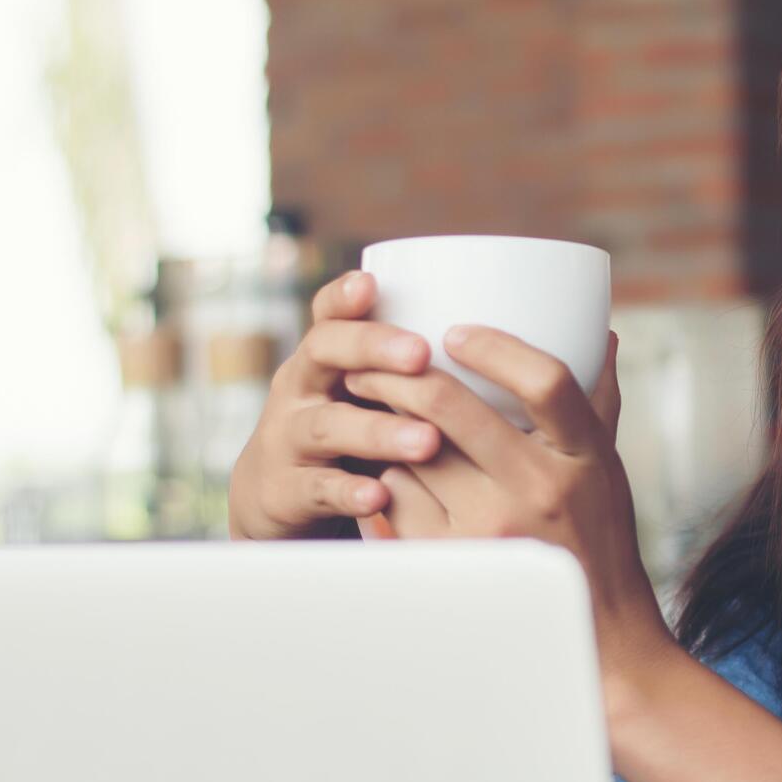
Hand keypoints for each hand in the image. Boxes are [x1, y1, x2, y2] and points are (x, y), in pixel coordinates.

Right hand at [225, 270, 446, 540]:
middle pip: (324, 352)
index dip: (344, 297)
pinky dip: (349, 492)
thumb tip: (500, 342)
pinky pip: (319, 488)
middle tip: (420, 354)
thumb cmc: (347, 429)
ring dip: (378, 431)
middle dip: (372, 348)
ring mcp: (289, 438)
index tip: (371, 284)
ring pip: (328, 425)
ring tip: (427, 440)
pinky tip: (380, 498)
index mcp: (323, 357)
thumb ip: (410, 366)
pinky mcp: (289, 490)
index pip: (328, 315)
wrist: (281, 495)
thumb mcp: (367, 389)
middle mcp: (300, 387)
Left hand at [343, 324, 684, 706]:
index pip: (545, 380)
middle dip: (396, 373)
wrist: (599, 640)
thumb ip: (599, 403)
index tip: (457, 331)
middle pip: (449, 407)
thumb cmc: (601, 543)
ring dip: (379, 424)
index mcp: (584, 456)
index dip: (496, 347)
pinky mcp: (452, 561)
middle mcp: (538, 490)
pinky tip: (379, 469)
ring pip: (409, 452)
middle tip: (371, 361)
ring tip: (364, 408)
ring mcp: (490, 529)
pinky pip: (396, 501)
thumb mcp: (608, 471)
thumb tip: (604, 336)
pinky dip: (382, 478)